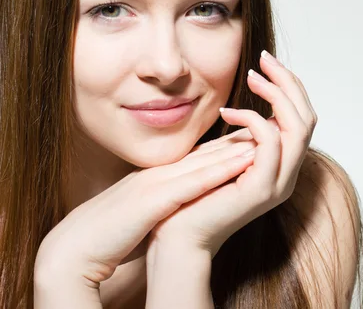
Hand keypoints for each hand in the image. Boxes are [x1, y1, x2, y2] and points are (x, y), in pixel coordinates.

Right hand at [33, 139, 256, 292]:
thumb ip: (172, 191)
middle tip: (279, 120)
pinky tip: (244, 160)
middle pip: (213, 147)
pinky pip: (192, 181)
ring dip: (241, 143)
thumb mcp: (150, 203)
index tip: (268, 132)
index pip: (209, 152)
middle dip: (248, 132)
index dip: (241, 139)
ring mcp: (160, 181)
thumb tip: (196, 188)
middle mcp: (166, 171)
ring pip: (208, 157)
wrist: (79, 244)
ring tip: (273, 129)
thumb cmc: (116, 228)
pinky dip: (219, 169)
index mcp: (167, 173)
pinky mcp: (154, 200)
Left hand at [148, 50, 317, 256]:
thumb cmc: (197, 195)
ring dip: (276, 94)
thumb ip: (243, 135)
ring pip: (298, 127)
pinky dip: (253, 119)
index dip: (289, 86)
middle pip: (307, 117)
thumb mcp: (225, 154)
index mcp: (282, 165)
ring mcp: (278, 183)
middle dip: (288, 82)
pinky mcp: (261, 189)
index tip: (266, 63)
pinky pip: (270, 142)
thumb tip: (250, 106)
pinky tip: (228, 112)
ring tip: (252, 78)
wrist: (179, 235)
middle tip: (264, 60)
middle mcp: (287, 174)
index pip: (302, 118)